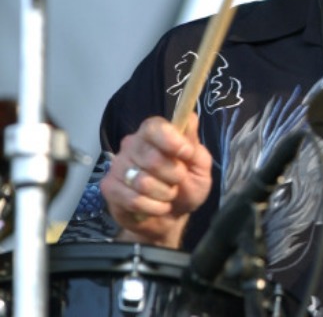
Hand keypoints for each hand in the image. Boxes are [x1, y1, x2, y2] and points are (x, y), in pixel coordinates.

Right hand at [101, 112, 211, 247]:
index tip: (187, 153)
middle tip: (178, 181)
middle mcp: (133, 144)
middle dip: (174, 175)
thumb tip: (189, 120)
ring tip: (168, 195)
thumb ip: (195, 147)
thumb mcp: (200, 168)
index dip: (171, 140)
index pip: (154, 127)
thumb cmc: (187, 186)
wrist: (170, 217)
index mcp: (155, 133)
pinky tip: (157, 206)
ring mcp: (118, 165)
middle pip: (151, 157)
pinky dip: (153, 207)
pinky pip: (133, 200)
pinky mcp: (109, 187)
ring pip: (142, 182)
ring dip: (164, 194)